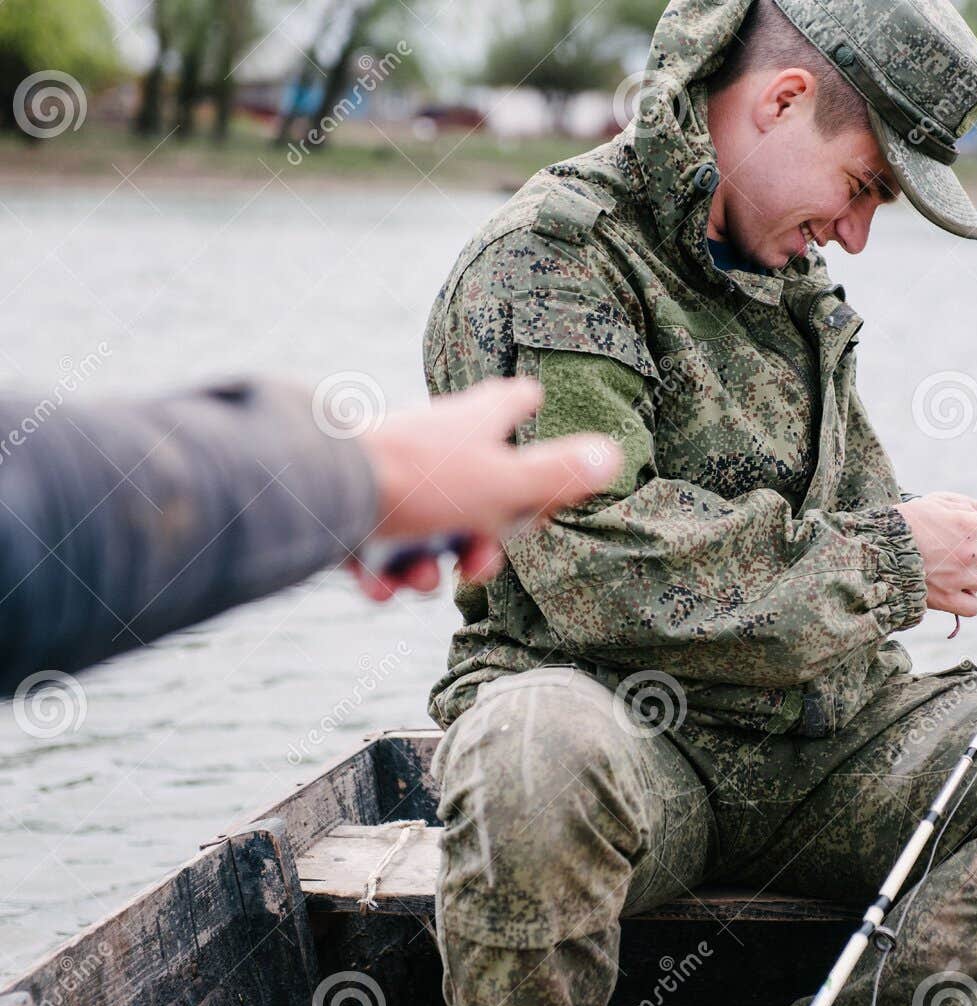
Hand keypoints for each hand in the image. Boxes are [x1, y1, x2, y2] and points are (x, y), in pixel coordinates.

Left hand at [350, 378, 620, 599]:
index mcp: (475, 423)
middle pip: (476, 488)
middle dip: (482, 539)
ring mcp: (391, 474)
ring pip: (427, 528)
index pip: (514, 402)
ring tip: (418, 581)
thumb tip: (613, 453)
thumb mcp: (504, 484)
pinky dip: (382, 573)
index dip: (533, 419)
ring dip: (429, 568)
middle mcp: (433, 443)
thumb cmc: (420, 483)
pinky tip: (377, 586)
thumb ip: (557, 475)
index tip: (537, 428)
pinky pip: (378, 547)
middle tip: (477, 562)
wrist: (319, 494)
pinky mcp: (350, 505)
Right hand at [895, 491, 976, 618]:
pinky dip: (970, 600)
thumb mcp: (937, 501)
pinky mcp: (946, 599)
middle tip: (975, 549)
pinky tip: (958, 590)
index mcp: (969, 525)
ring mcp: (959, 577)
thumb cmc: (906, 521)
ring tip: (963, 569)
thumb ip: (968, 506)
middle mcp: (969, 552)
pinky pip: (974, 607)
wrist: (877, 548)